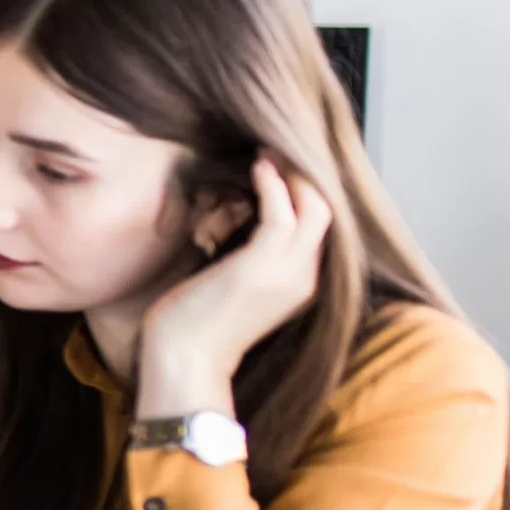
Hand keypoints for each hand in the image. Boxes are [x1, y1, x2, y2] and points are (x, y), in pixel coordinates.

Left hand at [135, 158, 331, 418]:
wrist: (184, 361)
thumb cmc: (194, 325)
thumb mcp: (229, 287)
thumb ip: (243, 260)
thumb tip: (231, 228)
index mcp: (299, 285)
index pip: (318, 229)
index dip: (305, 195)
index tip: (284, 168)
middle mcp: (304, 278)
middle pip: (325, 212)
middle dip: (305, 177)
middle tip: (279, 147)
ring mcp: (289, 272)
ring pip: (313, 207)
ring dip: (292, 173)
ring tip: (269, 149)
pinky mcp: (264, 264)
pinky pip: (281, 211)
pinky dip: (273, 183)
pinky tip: (258, 166)